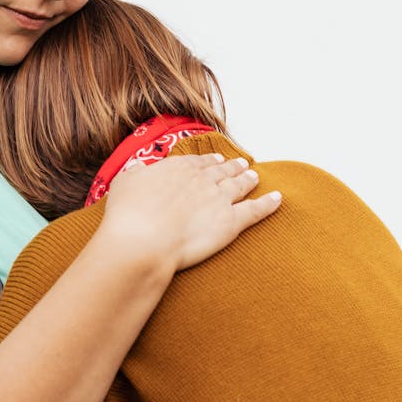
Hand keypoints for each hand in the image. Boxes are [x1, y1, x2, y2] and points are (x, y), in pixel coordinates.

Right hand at [103, 153, 280, 273]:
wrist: (143, 241)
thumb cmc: (128, 215)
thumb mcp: (124, 183)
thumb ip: (136, 173)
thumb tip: (140, 168)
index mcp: (178, 168)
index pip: (198, 162)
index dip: (209, 161)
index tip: (215, 160)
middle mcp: (202, 179)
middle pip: (222, 171)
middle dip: (233, 167)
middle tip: (241, 164)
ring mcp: (219, 199)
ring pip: (240, 186)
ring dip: (248, 180)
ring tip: (255, 177)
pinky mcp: (231, 223)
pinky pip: (256, 210)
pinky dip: (268, 204)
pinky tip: (277, 199)